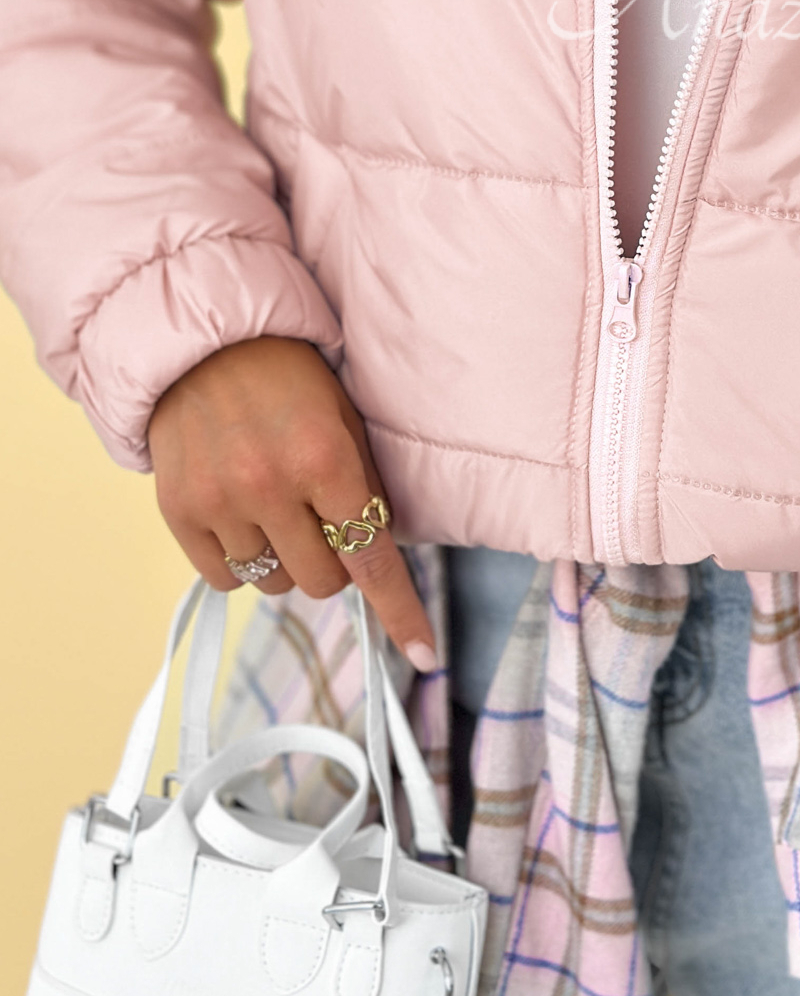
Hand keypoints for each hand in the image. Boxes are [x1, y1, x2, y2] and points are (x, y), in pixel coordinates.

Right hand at [148, 336, 436, 669]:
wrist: (203, 342)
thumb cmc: (288, 377)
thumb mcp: (344, 417)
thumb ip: (364, 487)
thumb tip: (380, 556)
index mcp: (325, 459)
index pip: (371, 557)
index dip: (399, 610)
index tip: (424, 653)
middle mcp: (271, 486)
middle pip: (321, 582)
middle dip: (331, 561)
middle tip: (319, 517)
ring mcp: (220, 502)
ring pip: (273, 585)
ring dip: (284, 559)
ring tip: (274, 504)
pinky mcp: (178, 513)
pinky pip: (224, 579)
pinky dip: (240, 561)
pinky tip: (241, 515)